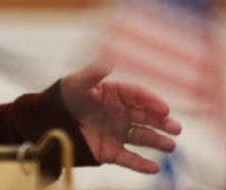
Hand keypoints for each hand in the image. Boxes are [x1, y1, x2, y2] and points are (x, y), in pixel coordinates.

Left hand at [60, 59, 181, 173]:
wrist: (49, 121)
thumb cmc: (65, 96)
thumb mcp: (77, 83)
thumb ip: (93, 73)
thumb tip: (109, 59)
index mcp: (117, 94)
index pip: (139, 96)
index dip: (152, 101)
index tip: (164, 108)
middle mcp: (121, 113)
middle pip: (146, 117)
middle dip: (162, 122)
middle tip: (176, 128)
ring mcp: (118, 132)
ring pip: (142, 137)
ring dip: (157, 142)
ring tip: (171, 145)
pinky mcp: (110, 151)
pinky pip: (128, 158)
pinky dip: (141, 164)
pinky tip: (153, 167)